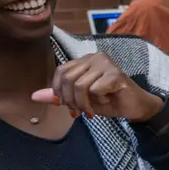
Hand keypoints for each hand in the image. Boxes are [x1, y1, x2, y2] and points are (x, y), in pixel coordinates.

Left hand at [32, 52, 163, 122]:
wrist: (134, 108)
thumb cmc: (109, 101)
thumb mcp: (79, 100)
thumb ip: (59, 96)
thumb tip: (33, 96)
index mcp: (85, 60)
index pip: (61, 71)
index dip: (59, 91)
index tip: (68, 106)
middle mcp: (95, 57)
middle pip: (68, 79)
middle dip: (71, 100)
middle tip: (80, 112)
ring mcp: (106, 64)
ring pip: (80, 86)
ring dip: (84, 104)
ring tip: (92, 110)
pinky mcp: (116, 74)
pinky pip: (95, 89)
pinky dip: (98, 101)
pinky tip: (107, 101)